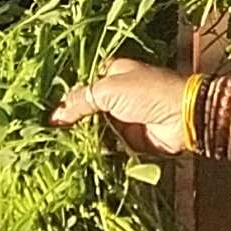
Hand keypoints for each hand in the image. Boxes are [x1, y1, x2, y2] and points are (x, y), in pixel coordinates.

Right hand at [50, 58, 193, 154]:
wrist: (183, 117)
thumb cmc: (147, 93)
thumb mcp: (108, 90)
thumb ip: (80, 101)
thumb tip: (54, 116)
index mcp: (113, 74)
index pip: (83, 85)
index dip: (68, 98)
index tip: (48, 113)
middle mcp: (117, 95)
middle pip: (87, 109)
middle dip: (72, 121)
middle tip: (49, 134)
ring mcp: (123, 118)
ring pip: (95, 129)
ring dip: (82, 138)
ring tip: (59, 148)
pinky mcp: (130, 139)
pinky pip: (108, 145)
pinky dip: (97, 151)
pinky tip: (78, 156)